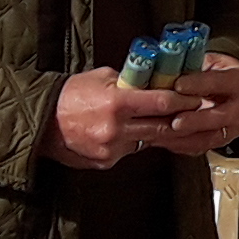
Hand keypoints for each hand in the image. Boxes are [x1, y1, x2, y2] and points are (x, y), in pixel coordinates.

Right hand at [49, 67, 190, 168]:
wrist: (40, 121)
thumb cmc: (70, 94)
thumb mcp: (102, 77)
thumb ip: (130, 81)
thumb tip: (154, 81)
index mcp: (116, 103)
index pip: (161, 103)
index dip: (183, 100)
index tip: (197, 97)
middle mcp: (116, 128)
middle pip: (161, 126)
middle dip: (180, 120)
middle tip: (195, 113)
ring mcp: (111, 148)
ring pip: (147, 140)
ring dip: (158, 131)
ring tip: (167, 122)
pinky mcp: (105, 161)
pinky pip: (129, 151)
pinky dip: (133, 141)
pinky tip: (129, 132)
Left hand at [155, 55, 238, 156]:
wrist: (234, 93)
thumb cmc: (218, 74)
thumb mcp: (210, 62)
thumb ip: (192, 65)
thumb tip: (165, 67)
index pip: (221, 82)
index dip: (199, 84)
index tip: (178, 84)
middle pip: (219, 117)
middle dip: (195, 120)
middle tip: (174, 121)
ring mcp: (233, 128)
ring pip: (208, 137)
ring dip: (181, 137)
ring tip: (159, 133)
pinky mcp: (221, 142)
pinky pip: (198, 147)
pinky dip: (177, 144)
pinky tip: (159, 139)